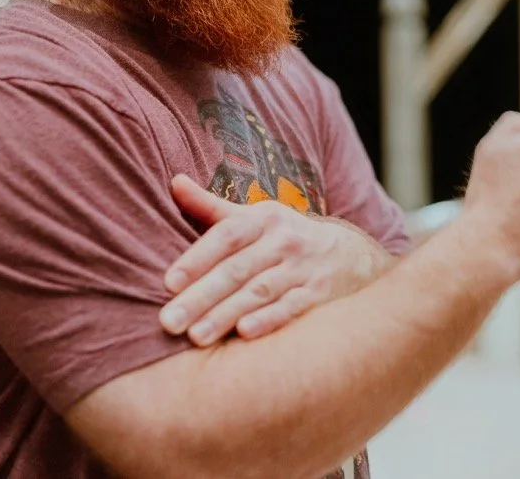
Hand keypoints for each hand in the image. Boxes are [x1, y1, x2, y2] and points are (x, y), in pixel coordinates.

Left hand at [159, 175, 389, 345]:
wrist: (351, 255)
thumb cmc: (285, 238)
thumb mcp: (254, 218)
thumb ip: (211, 207)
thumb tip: (174, 181)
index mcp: (264, 219)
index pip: (227, 235)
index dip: (197, 258)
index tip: (168, 283)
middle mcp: (284, 241)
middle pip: (237, 269)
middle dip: (201, 296)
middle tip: (169, 322)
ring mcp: (304, 268)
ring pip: (260, 292)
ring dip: (227, 314)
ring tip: (196, 337)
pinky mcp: (320, 294)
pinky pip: (292, 307)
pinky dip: (269, 320)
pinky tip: (244, 333)